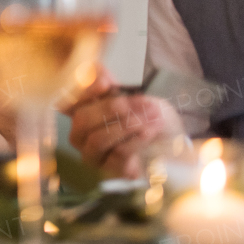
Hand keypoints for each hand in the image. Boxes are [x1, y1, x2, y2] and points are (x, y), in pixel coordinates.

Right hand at [63, 66, 182, 177]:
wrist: (175, 143)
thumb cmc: (150, 118)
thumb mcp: (136, 95)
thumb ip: (113, 86)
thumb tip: (98, 72)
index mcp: (82, 112)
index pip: (68, 101)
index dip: (83, 91)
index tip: (106, 83)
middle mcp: (81, 135)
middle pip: (82, 120)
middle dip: (110, 108)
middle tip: (135, 102)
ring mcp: (94, 155)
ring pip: (98, 139)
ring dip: (127, 125)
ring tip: (150, 116)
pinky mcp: (112, 171)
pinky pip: (119, 154)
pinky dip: (136, 140)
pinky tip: (150, 131)